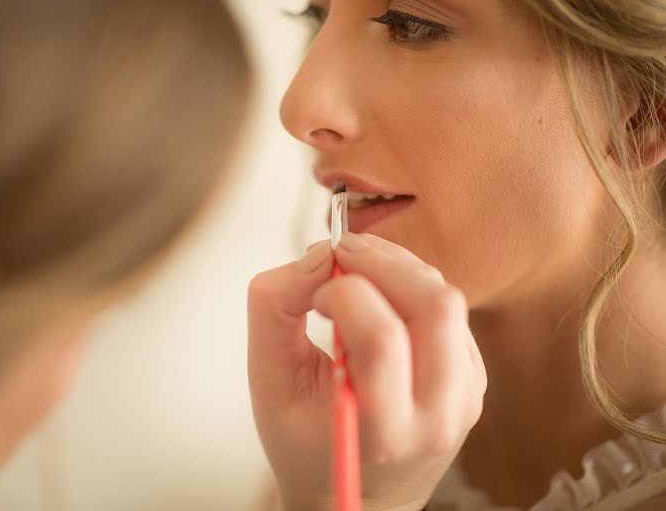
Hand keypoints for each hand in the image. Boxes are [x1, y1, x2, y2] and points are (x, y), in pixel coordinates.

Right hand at [248, 233, 485, 510]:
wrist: (356, 493)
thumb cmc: (306, 443)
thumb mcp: (268, 380)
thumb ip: (273, 307)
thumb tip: (320, 254)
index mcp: (382, 431)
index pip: (381, 338)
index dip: (341, 291)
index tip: (314, 292)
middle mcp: (436, 417)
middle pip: (433, 306)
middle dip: (382, 261)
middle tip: (342, 254)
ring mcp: (464, 397)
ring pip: (448, 300)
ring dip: (400, 267)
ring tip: (358, 269)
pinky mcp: (473, 378)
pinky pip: (451, 311)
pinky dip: (413, 287)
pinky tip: (380, 297)